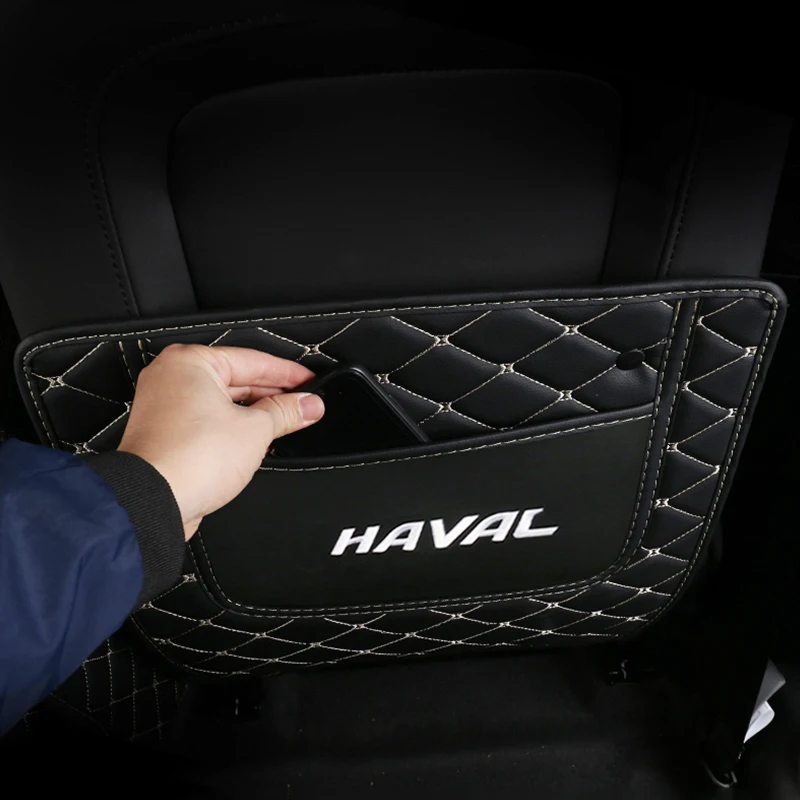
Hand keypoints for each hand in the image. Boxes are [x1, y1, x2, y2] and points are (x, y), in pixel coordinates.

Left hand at [118, 345, 323, 539]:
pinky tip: (256, 438)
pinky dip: (232, 427)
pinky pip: (208, 420)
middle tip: (304, 405)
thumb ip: (286, 412)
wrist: (153, 501)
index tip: (309, 382)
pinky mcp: (165, 432)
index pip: (253, 361)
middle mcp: (172, 377)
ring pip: (222, 402)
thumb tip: (307, 405)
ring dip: (255, 413)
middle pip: (237, 379)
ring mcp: (165, 406)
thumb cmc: (187, 460)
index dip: (288, 374)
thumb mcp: (255, 430)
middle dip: (273, 395)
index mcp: (190, 362)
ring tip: (286, 422)